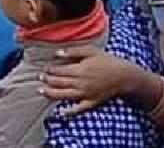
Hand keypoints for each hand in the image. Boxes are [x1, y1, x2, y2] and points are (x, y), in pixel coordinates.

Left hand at [39, 46, 153, 114]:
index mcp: (79, 70)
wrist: (124, 76)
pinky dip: (70, 112)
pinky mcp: (92, 102)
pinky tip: (61, 112)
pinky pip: (79, 109)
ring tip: (41, 92)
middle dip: (47, 80)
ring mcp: (86, 94)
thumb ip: (73, 52)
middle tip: (40, 78)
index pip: (59, 71)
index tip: (44, 69)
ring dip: (51, 94)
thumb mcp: (91, 51)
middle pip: (59, 83)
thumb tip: (57, 53)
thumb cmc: (107, 61)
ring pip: (64, 95)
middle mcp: (80, 83)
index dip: (50, 70)